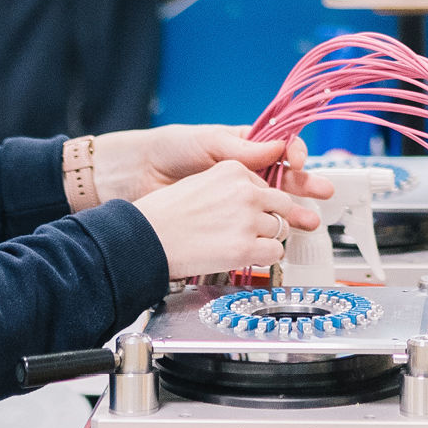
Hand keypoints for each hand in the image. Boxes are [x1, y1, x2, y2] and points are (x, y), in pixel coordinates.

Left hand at [91, 125, 333, 206]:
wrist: (138, 177)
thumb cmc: (170, 149)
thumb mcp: (207, 141)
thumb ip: (243, 147)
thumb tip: (277, 146)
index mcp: (246, 145)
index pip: (280, 148)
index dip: (293, 154)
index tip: (296, 161)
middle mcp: (247, 171)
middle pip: (285, 178)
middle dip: (305, 185)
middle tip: (324, 193)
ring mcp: (238, 196)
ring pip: (274, 203)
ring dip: (294, 211)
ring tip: (310, 220)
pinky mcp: (228, 219)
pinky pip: (254, 224)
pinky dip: (269, 229)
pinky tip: (281, 233)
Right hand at [130, 161, 324, 282]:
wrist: (145, 239)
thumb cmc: (165, 214)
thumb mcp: (201, 182)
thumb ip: (230, 187)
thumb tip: (253, 199)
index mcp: (234, 170)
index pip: (266, 184)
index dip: (258, 202)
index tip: (246, 213)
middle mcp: (245, 191)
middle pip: (281, 204)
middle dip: (271, 218)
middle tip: (251, 231)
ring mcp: (247, 220)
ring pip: (280, 229)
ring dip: (266, 239)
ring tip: (240, 244)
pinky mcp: (244, 248)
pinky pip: (275, 252)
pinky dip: (264, 258)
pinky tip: (245, 257)